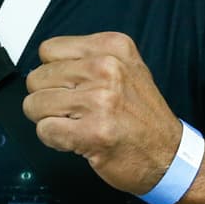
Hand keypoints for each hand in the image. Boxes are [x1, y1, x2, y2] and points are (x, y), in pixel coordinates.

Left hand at [23, 32, 180, 195]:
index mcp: (112, 48)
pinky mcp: (93, 132)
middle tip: (73, 111)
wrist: (170, 155)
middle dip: (47, 98)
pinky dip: (54, 140)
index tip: (71, 86)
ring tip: (76, 124)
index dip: (52, 73)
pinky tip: (77, 139)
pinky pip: (44, 130)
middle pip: (36, 78)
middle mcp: (107, 68)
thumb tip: (44, 65)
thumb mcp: (125, 69)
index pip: (48, 50)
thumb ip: (86, 59)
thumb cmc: (142, 117)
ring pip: (35, 104)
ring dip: (48, 120)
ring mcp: (100, 100)